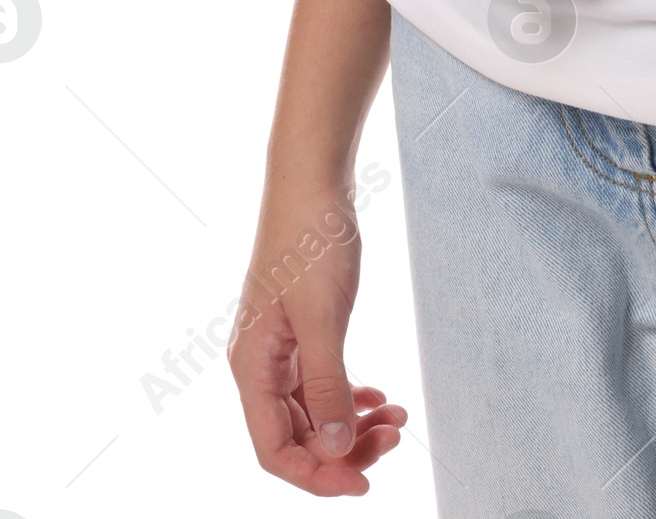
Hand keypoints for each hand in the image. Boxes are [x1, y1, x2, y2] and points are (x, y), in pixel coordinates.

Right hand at [230, 186, 406, 495]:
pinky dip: (351, 396)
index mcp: (252, 368)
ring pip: (314, 411)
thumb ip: (327, 385)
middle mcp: (261, 365)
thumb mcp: (323, 316)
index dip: (317, 475)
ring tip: (397, 421)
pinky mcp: (303, 330)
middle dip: (344, 449)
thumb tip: (336, 448)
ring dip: (353, 424)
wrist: (313, 180)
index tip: (364, 482)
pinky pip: (323, 382)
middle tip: (395, 441)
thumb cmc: (310, 238)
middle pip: (297, 436)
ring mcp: (281, 348)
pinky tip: (379, 399)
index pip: (276, 450)